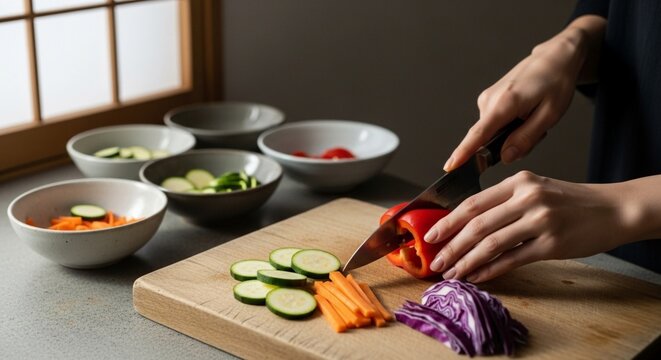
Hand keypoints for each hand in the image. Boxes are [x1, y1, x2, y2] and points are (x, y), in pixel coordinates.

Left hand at [423, 171, 637, 282]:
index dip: (448, 221)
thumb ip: (504, 201)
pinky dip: (490, 269)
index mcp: (518, 181)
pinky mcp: (552, 244)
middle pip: (477, 224)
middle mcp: (527, 198)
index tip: (431, 236)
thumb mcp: (536, 189)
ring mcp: (540, 221)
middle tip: (436, 260)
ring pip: (491, 243)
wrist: (613, 209)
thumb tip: (466, 223)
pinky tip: (477, 276)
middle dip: (451, 245)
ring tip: (452, 272)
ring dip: (466, 261)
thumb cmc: (571, 201)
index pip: (474, 203)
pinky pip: (512, 259)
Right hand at [444, 16, 605, 171]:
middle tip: (537, 132)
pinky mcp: (489, 99)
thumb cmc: (556, 81)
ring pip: (493, 133)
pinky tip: (525, 114)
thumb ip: (526, 138)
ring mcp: (487, 98)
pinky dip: (509, 125)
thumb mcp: (550, 115)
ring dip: (513, 134)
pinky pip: (494, 124)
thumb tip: (505, 157)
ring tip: (533, 118)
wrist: (554, 57)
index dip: (463, 153)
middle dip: (510, 144)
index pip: (478, 134)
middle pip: (489, 139)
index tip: (450, 166)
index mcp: (504, 103)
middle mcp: (490, 100)